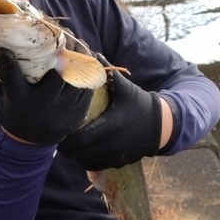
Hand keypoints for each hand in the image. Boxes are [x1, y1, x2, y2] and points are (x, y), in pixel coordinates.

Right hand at [0, 48, 93, 144]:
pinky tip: (85, 60)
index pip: (11, 75)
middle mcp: (42, 106)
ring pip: (78, 79)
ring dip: (80, 58)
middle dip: (65, 50)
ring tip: (78, 44)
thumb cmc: (14, 108)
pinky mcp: (78, 115)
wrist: (29, 140)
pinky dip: (87, 73)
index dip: (8, 58)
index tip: (9, 43)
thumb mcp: (1, 93)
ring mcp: (63, 112)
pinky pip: (87, 89)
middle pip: (59, 74)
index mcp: (19, 100)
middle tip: (65, 35)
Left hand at [58, 53, 162, 169]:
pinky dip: (85, 161)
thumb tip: (90, 54)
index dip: (66, 137)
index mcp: (110, 127)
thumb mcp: (124, 88)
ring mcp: (115, 157)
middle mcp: (111, 145)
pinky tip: (82, 152)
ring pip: (85, 162)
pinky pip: (94, 166)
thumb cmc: (139, 104)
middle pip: (78, 153)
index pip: (79, 138)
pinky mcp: (118, 163)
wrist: (160, 126)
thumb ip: (107, 72)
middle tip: (59, 137)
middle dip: (66, 147)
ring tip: (68, 145)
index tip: (59, 128)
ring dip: (74, 155)